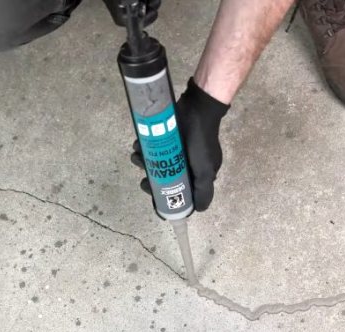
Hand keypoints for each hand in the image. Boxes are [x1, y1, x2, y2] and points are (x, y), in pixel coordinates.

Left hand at [131, 77, 229, 210]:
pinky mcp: (165, 136)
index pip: (180, 193)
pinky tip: (138, 145)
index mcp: (197, 175)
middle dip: (151, 180)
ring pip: (154, 162)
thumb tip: (198, 211)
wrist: (198, 108)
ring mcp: (175, 150)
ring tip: (138, 157)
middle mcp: (186, 165)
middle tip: (143, 180)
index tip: (154, 196)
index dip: (166, 198)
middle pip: (164, 179)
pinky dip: (142, 148)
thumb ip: (203, 192)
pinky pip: (150, 146)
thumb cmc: (201, 142)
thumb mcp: (206, 171)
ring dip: (142, 163)